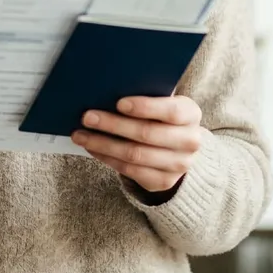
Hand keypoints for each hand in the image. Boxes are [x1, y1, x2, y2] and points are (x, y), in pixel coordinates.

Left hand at [72, 95, 203, 194]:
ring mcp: (179, 165)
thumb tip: (107, 90)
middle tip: (87, 117)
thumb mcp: (162, 102)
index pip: (171, 111)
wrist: (178, 148)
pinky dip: (107, 158)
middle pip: (147, 134)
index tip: (119, 103)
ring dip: (103, 144)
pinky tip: (92, 148)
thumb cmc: (161, 116)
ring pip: (134, 155)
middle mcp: (190, 142)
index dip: (144, 107)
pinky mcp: (163, 181)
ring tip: (81, 135)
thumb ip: (145, 96)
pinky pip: (130, 170)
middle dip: (113, 125)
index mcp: (191, 114)